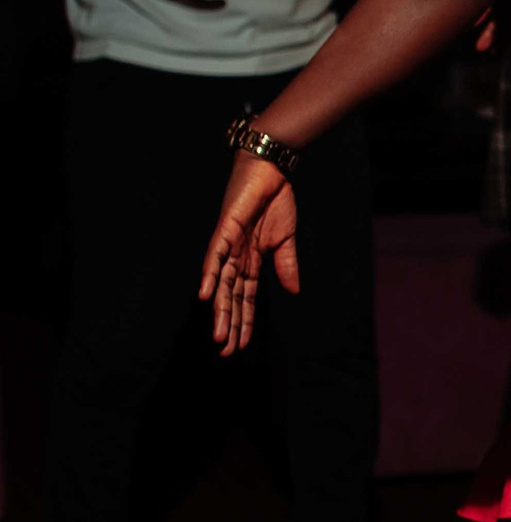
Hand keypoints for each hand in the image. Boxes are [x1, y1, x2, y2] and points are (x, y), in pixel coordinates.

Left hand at [199, 154, 301, 356]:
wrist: (271, 170)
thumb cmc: (276, 201)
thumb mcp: (286, 240)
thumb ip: (287, 266)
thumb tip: (294, 292)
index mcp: (251, 260)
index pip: (246, 298)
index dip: (243, 321)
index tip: (241, 346)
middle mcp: (236, 257)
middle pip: (231, 296)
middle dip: (229, 323)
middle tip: (225, 351)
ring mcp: (228, 243)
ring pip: (221, 283)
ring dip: (220, 309)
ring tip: (218, 334)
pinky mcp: (226, 228)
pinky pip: (215, 255)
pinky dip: (209, 274)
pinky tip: (205, 295)